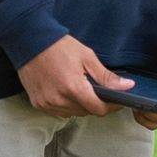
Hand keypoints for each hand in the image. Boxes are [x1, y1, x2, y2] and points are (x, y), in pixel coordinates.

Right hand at [18, 34, 132, 116]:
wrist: (30, 42)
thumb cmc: (59, 47)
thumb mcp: (87, 57)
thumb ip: (106, 76)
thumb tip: (127, 86)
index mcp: (73, 87)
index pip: (98, 109)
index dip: (110, 107)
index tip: (117, 101)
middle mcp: (59, 99)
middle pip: (86, 112)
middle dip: (95, 103)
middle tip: (98, 90)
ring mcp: (46, 103)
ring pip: (72, 113)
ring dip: (80, 105)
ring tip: (80, 88)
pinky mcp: (37, 104)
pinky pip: (58, 112)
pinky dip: (66, 105)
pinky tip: (66, 91)